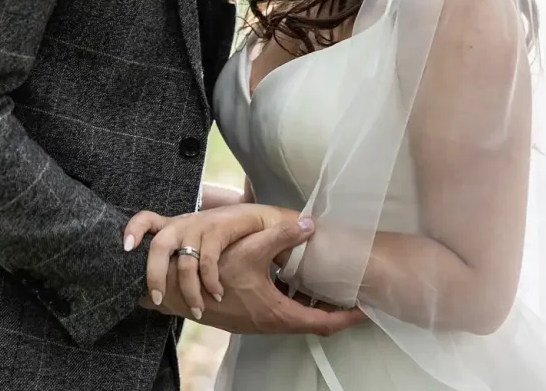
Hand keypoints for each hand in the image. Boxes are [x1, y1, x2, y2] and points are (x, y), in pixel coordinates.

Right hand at [127, 210, 365, 336]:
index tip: (367, 307)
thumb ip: (280, 236)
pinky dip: (295, 300)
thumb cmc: (212, 275)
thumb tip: (310, 223)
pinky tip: (293, 279)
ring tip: (329, 285)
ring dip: (314, 305)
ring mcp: (260, 322)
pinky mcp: (250, 316)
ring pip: (298, 317)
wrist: (178, 292)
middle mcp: (272, 322)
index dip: (348, 315)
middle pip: (315, 323)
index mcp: (279, 313)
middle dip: (336, 310)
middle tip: (354, 293)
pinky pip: (282, 311)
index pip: (324, 322)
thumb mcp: (249, 250)